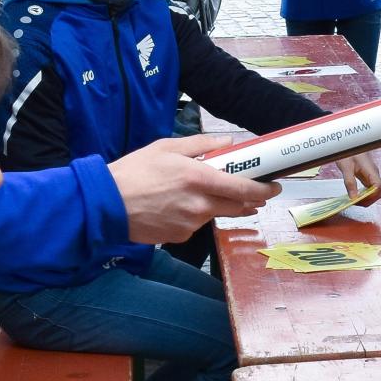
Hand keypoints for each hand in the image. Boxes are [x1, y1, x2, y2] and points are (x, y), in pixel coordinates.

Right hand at [106, 134, 275, 243]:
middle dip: (247, 200)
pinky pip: (196, 225)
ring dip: (215, 205)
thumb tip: (228, 143)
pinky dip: (193, 216)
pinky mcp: (179, 237)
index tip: (275, 186)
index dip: (264, 189)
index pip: (244, 188)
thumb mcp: (167, 147)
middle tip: (247, 191)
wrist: (105, 204)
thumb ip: (202, 145)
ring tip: (192, 193)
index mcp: (200, 179)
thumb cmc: (134, 171)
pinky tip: (175, 207)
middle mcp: (200, 205)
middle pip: (238, 207)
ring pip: (215, 215)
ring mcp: (190, 224)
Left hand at [336, 151, 380, 203]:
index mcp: (371, 170)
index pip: (378, 187)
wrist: (350, 142)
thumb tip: (353, 197)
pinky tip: (356, 194)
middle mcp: (373, 173)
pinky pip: (369, 188)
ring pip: (374, 191)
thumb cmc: (348, 151)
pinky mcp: (367, 175)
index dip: (371, 196)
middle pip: (378, 192)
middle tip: (356, 202)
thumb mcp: (346, 167)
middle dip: (369, 200)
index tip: (360, 200)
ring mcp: (371, 175)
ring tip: (354, 199)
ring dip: (366, 198)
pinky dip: (364, 194)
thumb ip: (350, 182)